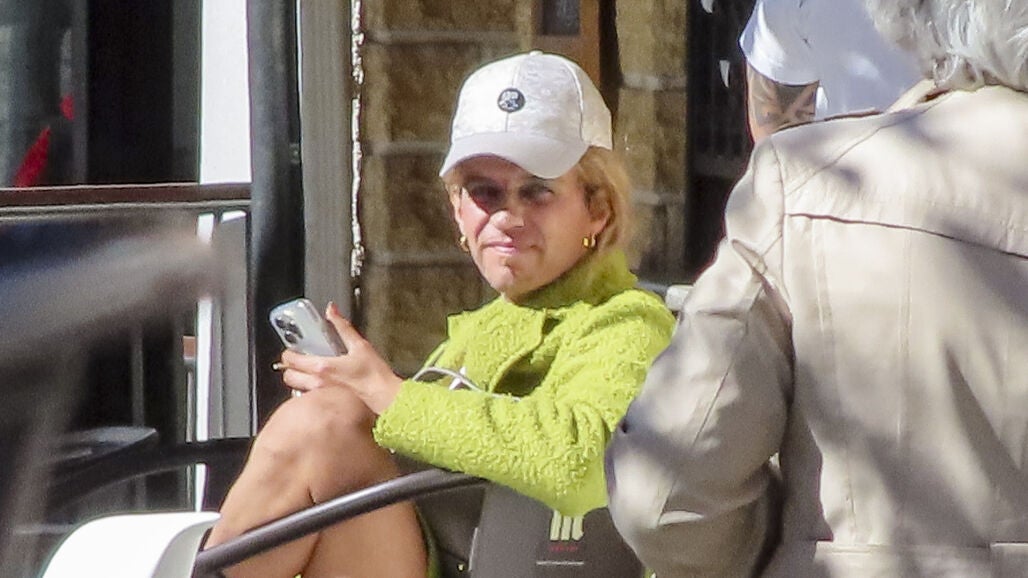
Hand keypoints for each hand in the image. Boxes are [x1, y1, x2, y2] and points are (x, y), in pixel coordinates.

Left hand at [276, 302, 403, 414]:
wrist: (384, 396)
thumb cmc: (374, 374)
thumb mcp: (359, 345)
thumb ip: (342, 326)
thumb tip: (331, 310)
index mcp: (322, 367)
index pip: (291, 360)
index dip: (289, 353)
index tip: (293, 349)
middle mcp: (317, 382)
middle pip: (288, 377)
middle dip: (290, 368)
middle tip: (299, 360)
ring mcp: (321, 395)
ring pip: (296, 388)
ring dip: (299, 379)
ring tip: (310, 372)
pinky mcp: (327, 403)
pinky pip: (309, 396)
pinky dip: (309, 389)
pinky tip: (323, 383)